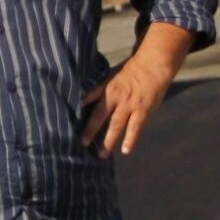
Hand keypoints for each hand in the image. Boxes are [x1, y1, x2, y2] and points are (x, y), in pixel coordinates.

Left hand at [81, 37, 187, 157]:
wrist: (153, 64)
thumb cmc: (132, 70)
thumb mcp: (112, 76)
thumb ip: (102, 89)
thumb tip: (86, 100)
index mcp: (106, 87)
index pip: (89, 99)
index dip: (78, 109)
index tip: (67, 121)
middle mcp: (115, 97)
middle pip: (99, 115)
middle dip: (90, 130)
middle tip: (82, 144)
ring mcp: (129, 104)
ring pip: (116, 124)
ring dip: (109, 140)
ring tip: (102, 154)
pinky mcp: (142, 110)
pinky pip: (135, 127)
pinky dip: (130, 139)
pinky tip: (125, 150)